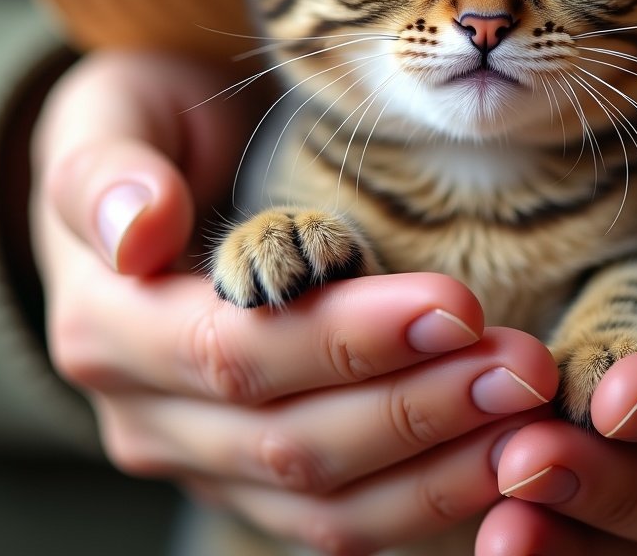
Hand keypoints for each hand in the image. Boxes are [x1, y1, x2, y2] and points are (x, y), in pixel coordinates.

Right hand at [32, 51, 557, 553]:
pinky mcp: (254, 478)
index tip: (456, 304)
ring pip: (324, 502)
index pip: (237, 354)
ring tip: (529, 415)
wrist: (155, 180)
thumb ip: (107, 173)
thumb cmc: (145, 132)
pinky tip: (498, 459)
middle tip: (523, 366)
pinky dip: (424, 498)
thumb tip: (138, 230)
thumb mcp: (108, 120)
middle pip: (291, 440)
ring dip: (438, 466)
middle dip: (418, 406)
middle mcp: (148, 418)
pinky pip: (342, 516)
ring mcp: (203, 460)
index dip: (348, 340)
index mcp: (108, 331)